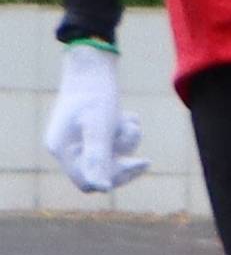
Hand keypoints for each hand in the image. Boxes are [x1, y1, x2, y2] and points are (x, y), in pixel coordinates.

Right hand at [40, 44, 140, 193]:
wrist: (94, 66)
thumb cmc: (95, 96)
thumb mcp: (99, 128)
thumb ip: (97, 158)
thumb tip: (101, 188)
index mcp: (61, 149)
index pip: (86, 182)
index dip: (110, 179)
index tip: (132, 166)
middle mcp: (68, 148)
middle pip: (102, 174)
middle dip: (123, 162)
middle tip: (145, 160)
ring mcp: (81, 141)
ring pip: (114, 158)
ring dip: (128, 142)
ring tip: (128, 121)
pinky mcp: (95, 133)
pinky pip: (117, 145)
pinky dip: (127, 132)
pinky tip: (128, 116)